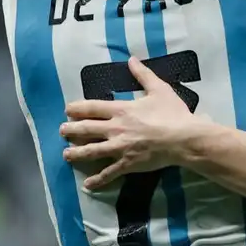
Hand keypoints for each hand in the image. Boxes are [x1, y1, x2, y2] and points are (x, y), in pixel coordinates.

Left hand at [62, 57, 208, 189]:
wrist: (183, 138)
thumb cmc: (172, 113)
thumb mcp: (159, 89)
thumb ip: (143, 75)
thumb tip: (132, 59)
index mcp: (122, 110)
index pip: (93, 108)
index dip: (78, 108)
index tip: (67, 110)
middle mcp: (116, 129)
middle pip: (87, 129)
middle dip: (71, 130)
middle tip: (61, 131)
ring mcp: (120, 148)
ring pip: (92, 151)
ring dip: (77, 153)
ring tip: (66, 154)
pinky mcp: (128, 164)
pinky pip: (109, 173)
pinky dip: (97, 180)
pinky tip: (87, 185)